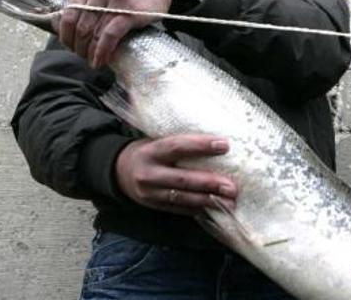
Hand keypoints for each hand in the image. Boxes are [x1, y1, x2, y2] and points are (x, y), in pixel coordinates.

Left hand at [56, 0, 172, 68]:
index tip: (69, 44)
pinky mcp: (129, 13)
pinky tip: (102, 59)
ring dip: (90, 52)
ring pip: (93, 32)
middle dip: (78, 46)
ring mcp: (115, 1)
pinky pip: (109, 36)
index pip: (68, 13)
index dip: (66, 33)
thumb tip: (74, 24)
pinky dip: (103, 51)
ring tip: (92, 61)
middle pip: (80, 25)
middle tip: (82, 55)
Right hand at [115, 134, 237, 215]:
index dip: (201, 146)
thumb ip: (179, 143)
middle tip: (232, 187)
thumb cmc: (148, 151)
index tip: (224, 145)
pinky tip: (216, 209)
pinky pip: (179, 210)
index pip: (177, 147)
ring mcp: (150, 193)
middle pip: (182, 179)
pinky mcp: (154, 207)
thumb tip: (217, 141)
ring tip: (230, 202)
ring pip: (183, 198)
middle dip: (209, 183)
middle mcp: (148, 174)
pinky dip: (198, 209)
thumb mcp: (156, 140)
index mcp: (150, 151)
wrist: (118, 171)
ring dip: (208, 201)